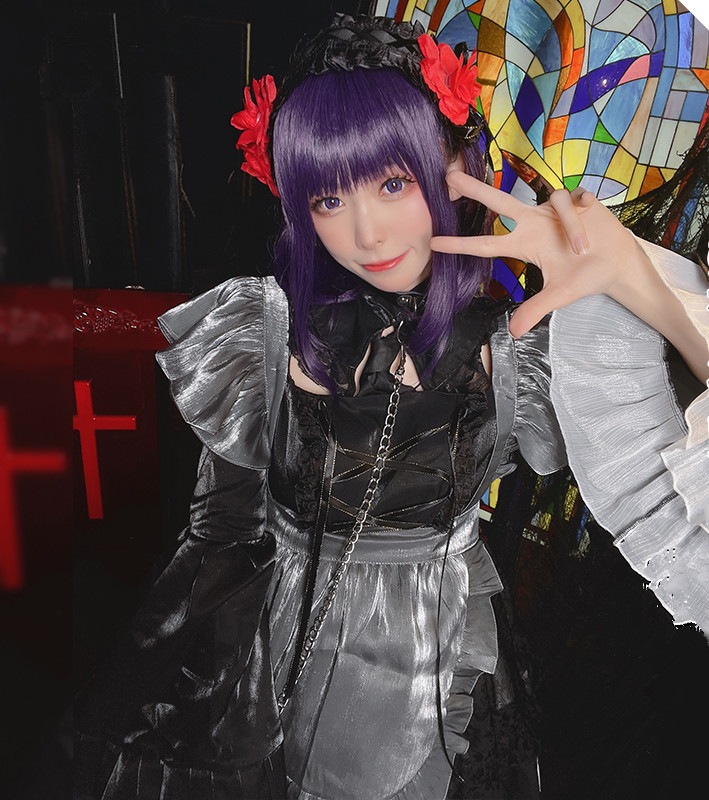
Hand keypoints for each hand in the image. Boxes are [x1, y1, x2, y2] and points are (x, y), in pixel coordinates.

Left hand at [431, 171, 648, 336]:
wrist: (617, 265)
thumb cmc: (585, 278)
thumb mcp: (558, 296)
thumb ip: (535, 309)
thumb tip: (513, 333)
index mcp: (524, 245)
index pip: (486, 244)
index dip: (461, 244)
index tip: (434, 244)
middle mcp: (533, 222)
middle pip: (498, 202)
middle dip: (474, 189)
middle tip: (447, 179)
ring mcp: (553, 209)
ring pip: (553, 202)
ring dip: (571, 228)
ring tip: (584, 249)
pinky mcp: (576, 198)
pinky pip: (572, 201)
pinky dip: (581, 217)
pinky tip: (592, 223)